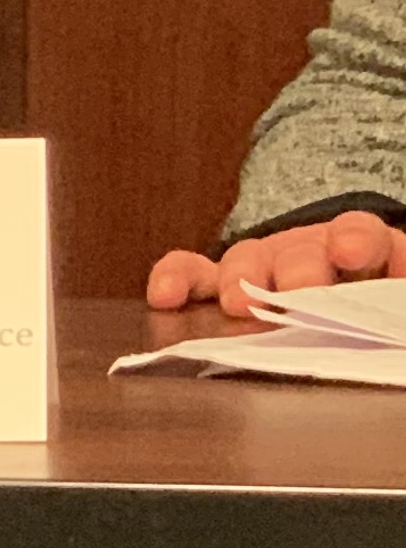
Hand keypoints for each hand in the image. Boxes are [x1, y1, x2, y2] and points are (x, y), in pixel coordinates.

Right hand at [146, 210, 405, 316]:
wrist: (341, 297)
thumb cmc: (373, 304)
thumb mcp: (391, 302)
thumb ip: (393, 307)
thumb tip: (395, 314)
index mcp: (367, 255)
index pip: (361, 233)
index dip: (354, 238)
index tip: (349, 250)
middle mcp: (310, 253)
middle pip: (302, 252)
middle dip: (296, 270)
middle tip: (295, 293)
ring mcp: (263, 265)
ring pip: (247, 260)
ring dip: (242, 280)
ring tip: (239, 304)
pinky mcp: (221, 284)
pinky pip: (194, 274)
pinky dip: (177, 279)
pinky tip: (165, 296)